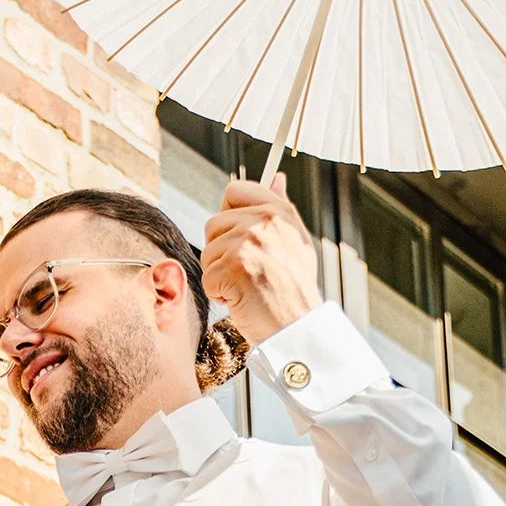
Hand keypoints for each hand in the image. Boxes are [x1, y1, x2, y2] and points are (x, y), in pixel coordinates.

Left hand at [199, 173, 321, 346]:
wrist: (299, 327)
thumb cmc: (293, 289)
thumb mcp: (295, 241)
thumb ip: (280, 207)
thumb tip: (276, 178)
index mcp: (278, 211)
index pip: (234, 191)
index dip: (228, 215)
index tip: (238, 239)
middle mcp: (264, 222)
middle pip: (213, 224)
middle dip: (221, 252)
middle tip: (247, 272)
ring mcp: (248, 243)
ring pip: (207, 252)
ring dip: (219, 275)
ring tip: (246, 287)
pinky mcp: (233, 267)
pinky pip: (207, 277)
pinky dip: (218, 294)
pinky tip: (241, 300)